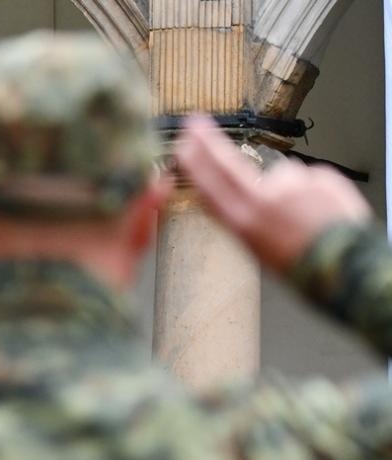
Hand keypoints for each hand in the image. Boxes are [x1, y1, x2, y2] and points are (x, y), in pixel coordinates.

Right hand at [174, 114, 371, 272]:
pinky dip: (313, 193)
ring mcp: (292, 184)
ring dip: (288, 191)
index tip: (183, 144)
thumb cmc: (302, 266)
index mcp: (243, 222)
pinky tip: (320, 212)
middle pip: (229, 164)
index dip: (194, 163)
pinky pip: (310, 181)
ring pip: (282, 178)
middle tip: (197, 124)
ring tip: (302, 218)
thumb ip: (249, 219)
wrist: (345, 264)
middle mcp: (263, 199)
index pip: (210, 185)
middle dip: (210, 142)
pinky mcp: (319, 176)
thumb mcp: (260, 250)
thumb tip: (250, 197)